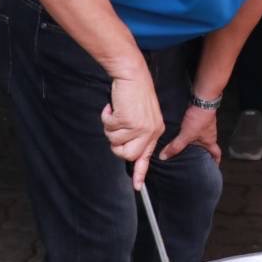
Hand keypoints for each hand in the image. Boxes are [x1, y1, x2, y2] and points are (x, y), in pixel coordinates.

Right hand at [102, 72, 164, 188]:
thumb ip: (138, 132)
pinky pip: (108, 127)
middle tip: (115, 127)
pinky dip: (106, 116)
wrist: (132, 75)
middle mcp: (150, 131)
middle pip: (126, 154)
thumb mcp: (143, 115)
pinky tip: (113, 106)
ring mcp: (139, 127)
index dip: (139, 172)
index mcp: (155, 131)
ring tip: (117, 112)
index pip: (146, 156)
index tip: (136, 186)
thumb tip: (125, 148)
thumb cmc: (135, 93)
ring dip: (110, 127)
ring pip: (114, 141)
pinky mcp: (127, 120)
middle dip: (115, 144)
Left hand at [159, 105, 220, 164]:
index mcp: (210, 141)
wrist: (202, 99)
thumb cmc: (200, 118)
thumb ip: (175, 146)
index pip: (216, 154)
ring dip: (196, 141)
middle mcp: (209, 134)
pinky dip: (190, 130)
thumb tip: (164, 157)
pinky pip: (195, 127)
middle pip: (208, 146)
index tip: (212, 168)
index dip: (215, 162)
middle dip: (203, 152)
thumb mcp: (186, 135)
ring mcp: (205, 125)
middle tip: (196, 159)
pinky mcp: (200, 117)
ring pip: (201, 136)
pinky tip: (182, 131)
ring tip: (186, 145)